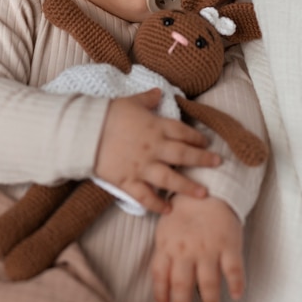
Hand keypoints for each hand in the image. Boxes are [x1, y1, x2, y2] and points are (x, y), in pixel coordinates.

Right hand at [94, 88, 220, 213]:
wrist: (84, 131)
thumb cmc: (108, 113)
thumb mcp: (130, 101)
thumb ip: (147, 99)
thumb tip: (159, 92)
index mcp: (155, 127)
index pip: (183, 132)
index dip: (196, 137)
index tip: (206, 142)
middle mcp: (154, 148)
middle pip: (184, 155)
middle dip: (202, 160)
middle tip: (217, 164)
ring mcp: (142, 166)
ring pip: (171, 179)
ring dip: (188, 187)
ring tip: (204, 194)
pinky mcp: (127, 181)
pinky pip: (145, 196)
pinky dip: (157, 204)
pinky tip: (168, 210)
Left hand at [151, 195, 243, 301]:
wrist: (207, 188)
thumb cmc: (184, 212)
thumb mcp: (166, 230)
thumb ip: (164, 255)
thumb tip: (161, 284)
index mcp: (168, 245)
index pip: (160, 275)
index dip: (160, 294)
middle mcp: (187, 249)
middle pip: (182, 284)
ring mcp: (208, 248)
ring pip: (208, 282)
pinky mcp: (228, 244)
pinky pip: (233, 269)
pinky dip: (236, 284)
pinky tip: (236, 295)